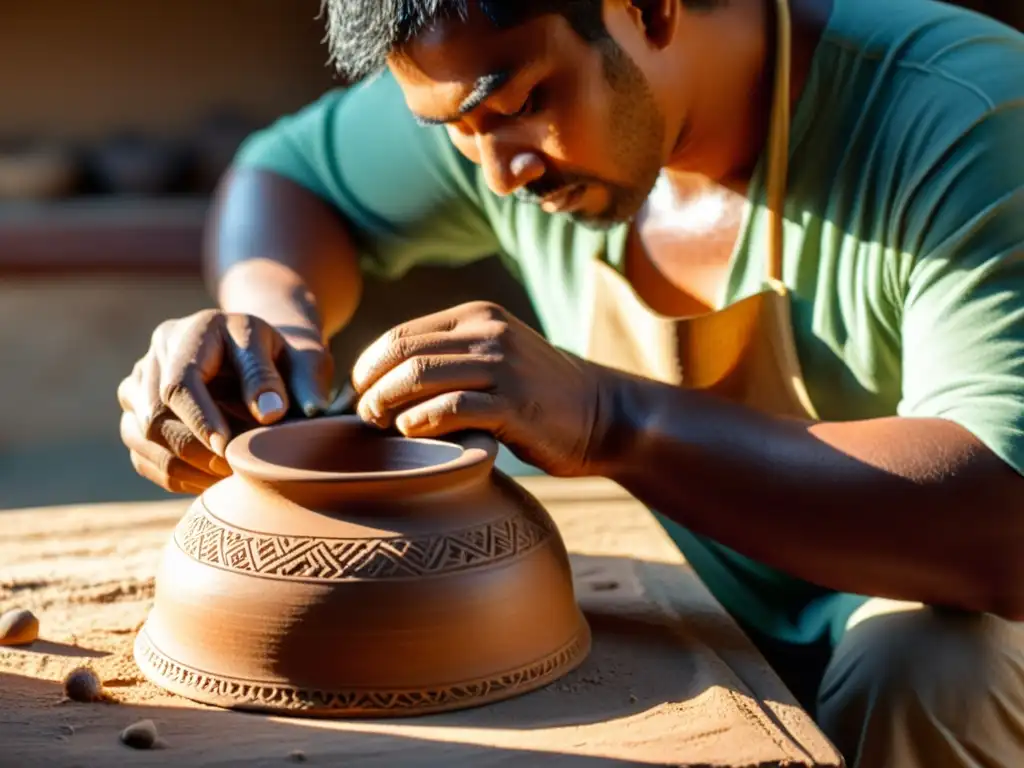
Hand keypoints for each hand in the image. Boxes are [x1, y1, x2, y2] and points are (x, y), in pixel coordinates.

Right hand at [117, 309, 334, 493]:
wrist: (266, 360)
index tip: (228, 449)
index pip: (182, 381)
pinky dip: (172, 474)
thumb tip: (272, 413)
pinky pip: (140, 454)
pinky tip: (207, 479)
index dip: (201, 420)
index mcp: (202, 329)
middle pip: (154, 413)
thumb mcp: (304, 361)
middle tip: (232, 471)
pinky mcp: (135, 410)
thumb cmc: (288, 362)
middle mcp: (162, 349)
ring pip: (141, 436)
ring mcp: (142, 379)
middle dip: (193, 450)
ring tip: (224, 477)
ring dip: (182, 466)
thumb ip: (299, 381)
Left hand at [351, 301, 610, 476]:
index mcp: (477, 317)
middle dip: (371, 389)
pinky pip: (452, 408)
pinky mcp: (516, 406)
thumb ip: (449, 360)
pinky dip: (420, 423)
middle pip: (402, 355)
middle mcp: (488, 334)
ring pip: (420, 377)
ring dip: (387, 406)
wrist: (604, 415)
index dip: (368, 369)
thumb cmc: (537, 397)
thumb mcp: (495, 359)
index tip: (363, 397)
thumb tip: (381, 385)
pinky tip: (413, 435)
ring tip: (382, 428)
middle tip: (365, 418)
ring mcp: (504, 368)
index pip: (399, 336)